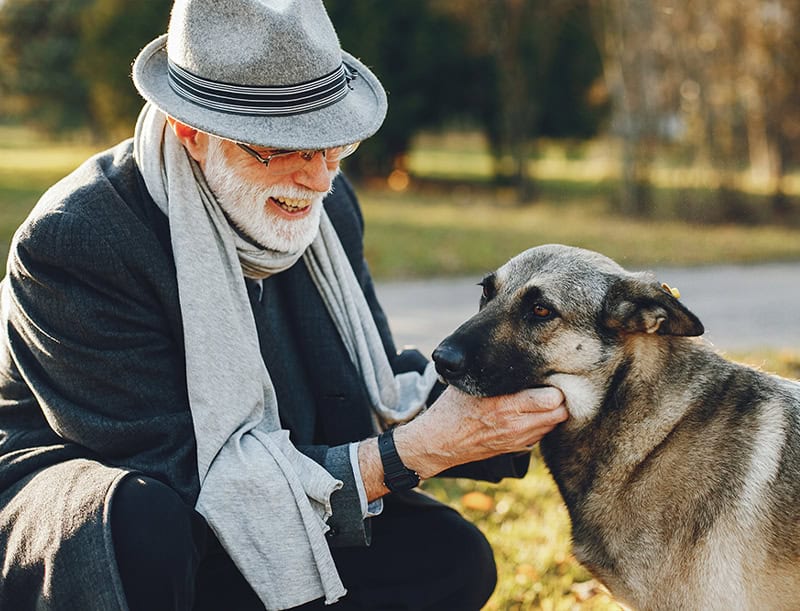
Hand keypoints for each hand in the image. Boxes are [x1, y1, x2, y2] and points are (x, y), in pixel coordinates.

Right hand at [394, 385, 567, 478]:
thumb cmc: (452, 408)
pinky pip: (541, 435)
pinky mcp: (516, 449)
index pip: (553, 398)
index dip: (556, 385)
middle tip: (551, 386)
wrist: (439, 441)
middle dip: (560, 399)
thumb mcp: (471, 383)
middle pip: (560, 412)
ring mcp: (518, 439)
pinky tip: (530, 414)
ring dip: (552, 412)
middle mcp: (517, 424)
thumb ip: (494, 371)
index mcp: (507, 404)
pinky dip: (542, 424)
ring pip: (554, 425)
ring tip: (541, 399)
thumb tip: (511, 348)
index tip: (549, 375)